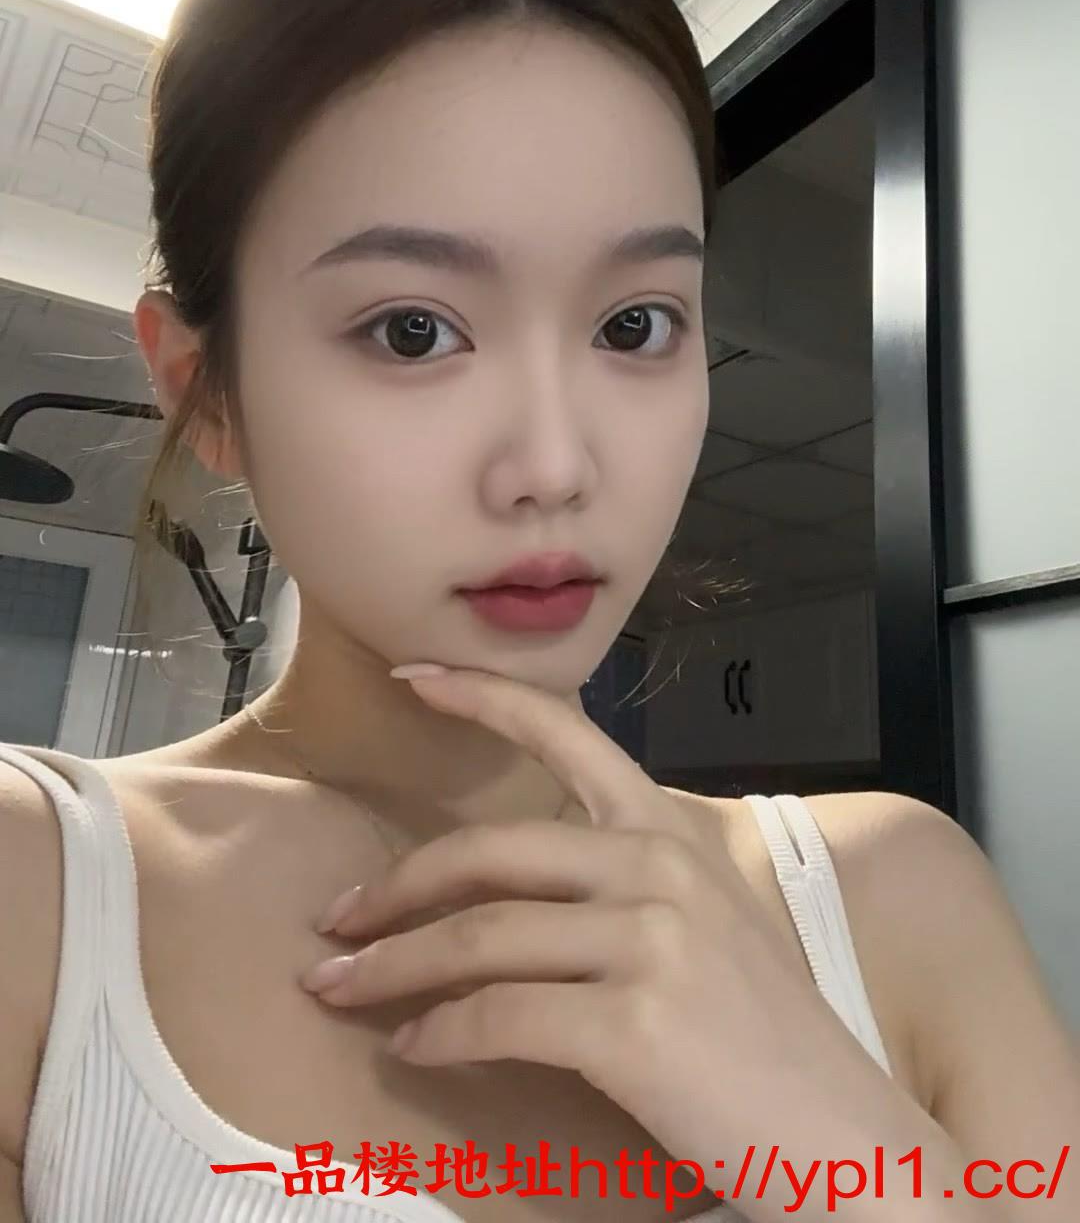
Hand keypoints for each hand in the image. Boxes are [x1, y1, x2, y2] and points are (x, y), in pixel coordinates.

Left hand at [301, 666, 942, 1221]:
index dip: (483, 696)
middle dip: (396, 886)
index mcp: (673, 833)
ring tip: (340, 986)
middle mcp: (660, 867)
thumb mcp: (707, 928)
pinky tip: (412, 1046)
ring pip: (479, 935)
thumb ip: (626, 886)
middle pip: (490, 853)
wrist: (849, 1139)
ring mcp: (649, 940)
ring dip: (392, 965)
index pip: (570, 736)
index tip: (412, 675)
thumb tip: (511, 897)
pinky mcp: (633, 1022)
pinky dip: (438, 1032)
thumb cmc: (769, 1041)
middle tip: (337, 918)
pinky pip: (497, 1015)